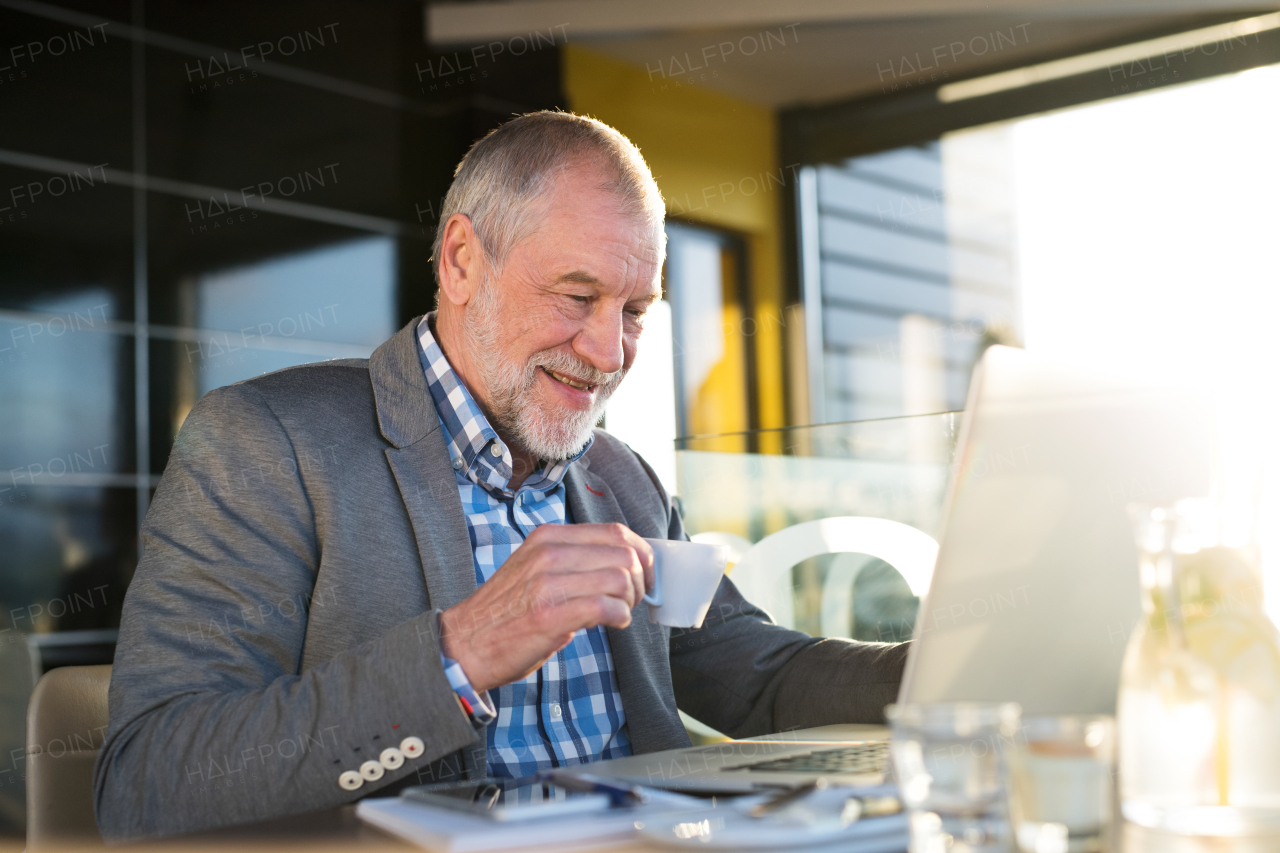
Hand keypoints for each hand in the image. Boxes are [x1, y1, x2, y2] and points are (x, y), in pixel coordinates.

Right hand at [438, 523, 654, 692]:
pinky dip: (620, 617)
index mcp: (547, 538)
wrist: (465, 643)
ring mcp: (547, 582)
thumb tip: (624, 567)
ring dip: (631, 600)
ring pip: (620, 578)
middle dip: (641, 579)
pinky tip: (613, 624)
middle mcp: (548, 552)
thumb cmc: (506, 613)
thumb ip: (573, 562)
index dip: (641, 553)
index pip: (614, 531)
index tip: (645, 573)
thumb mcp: (535, 570)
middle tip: (634, 599)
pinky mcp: (549, 613)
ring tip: (621, 613)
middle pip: (624, 553)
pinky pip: (607, 606)